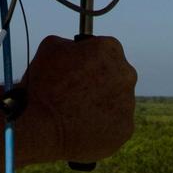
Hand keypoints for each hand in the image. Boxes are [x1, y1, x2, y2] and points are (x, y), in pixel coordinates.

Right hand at [22, 35, 136, 164]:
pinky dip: (103, 125)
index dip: (91, 58)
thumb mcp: (51, 46)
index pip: (106, 49)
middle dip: (101, 79)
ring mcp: (128, 103)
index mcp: (110, 48)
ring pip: (117, 100)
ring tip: (79, 111)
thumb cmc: (44, 84)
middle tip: (80, 90)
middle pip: (117, 74)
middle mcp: (126, 74)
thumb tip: (76, 49)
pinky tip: (84, 126)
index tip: (80, 68)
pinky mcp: (126, 129)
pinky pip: (116, 124)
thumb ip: (71, 43)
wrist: (43, 128)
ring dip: (103, 103)